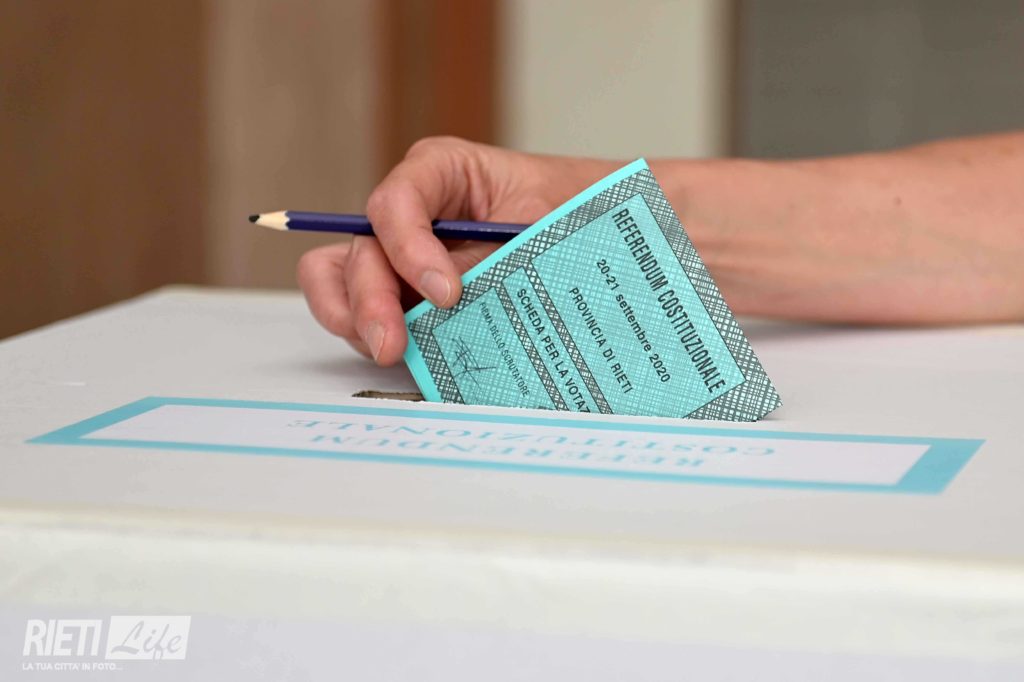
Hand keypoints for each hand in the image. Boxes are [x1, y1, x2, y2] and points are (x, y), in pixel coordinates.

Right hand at [297, 137, 617, 364]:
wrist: (598, 228)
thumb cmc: (571, 209)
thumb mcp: (539, 226)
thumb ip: (489, 259)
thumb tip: (451, 303)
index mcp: (440, 171)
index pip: (397, 203)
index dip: (409, 249)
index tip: (447, 295)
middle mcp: (409, 212)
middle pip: (362, 250)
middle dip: (371, 300)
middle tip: (392, 347)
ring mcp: (398, 255)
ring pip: (341, 281)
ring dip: (355, 319)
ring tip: (389, 353)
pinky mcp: (402, 294)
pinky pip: (359, 311)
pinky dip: (368, 334)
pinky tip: (401, 356)